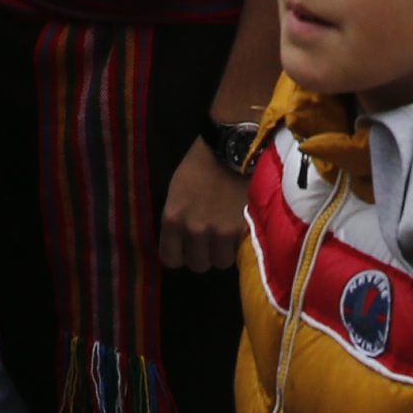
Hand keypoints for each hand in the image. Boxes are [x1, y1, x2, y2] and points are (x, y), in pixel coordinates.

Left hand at [160, 140, 244, 272]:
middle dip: (204, 254)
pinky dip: (240, 244)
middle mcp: (194, 230)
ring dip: (224, 251)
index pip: (170, 259)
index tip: (187, 247)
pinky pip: (239, 252)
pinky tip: (240, 229)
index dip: (180, 254)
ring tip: (228, 234)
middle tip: (211, 239)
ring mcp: (220, 232)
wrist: (234, 147)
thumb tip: (181, 242)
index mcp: (172, 218)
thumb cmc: (202, 164)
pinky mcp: (242, 230)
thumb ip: (178, 219)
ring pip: (220, 262)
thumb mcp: (177, 190)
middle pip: (197, 265)